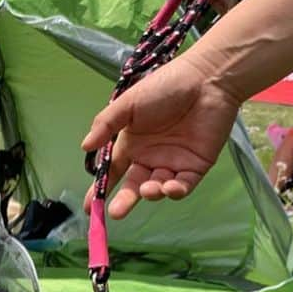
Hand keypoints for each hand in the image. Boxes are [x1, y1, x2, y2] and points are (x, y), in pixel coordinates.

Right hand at [82, 54, 241, 218]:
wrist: (207, 78)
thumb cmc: (166, 86)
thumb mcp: (128, 102)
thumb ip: (106, 124)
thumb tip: (85, 146)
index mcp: (132, 145)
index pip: (114, 173)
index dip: (100, 190)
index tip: (90, 208)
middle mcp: (150, 158)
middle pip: (134, 187)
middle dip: (124, 201)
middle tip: (116, 212)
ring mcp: (173, 164)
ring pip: (158, 189)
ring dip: (151, 193)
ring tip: (148, 190)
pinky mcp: (195, 167)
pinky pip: (183, 186)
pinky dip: (175, 191)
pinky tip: (169, 188)